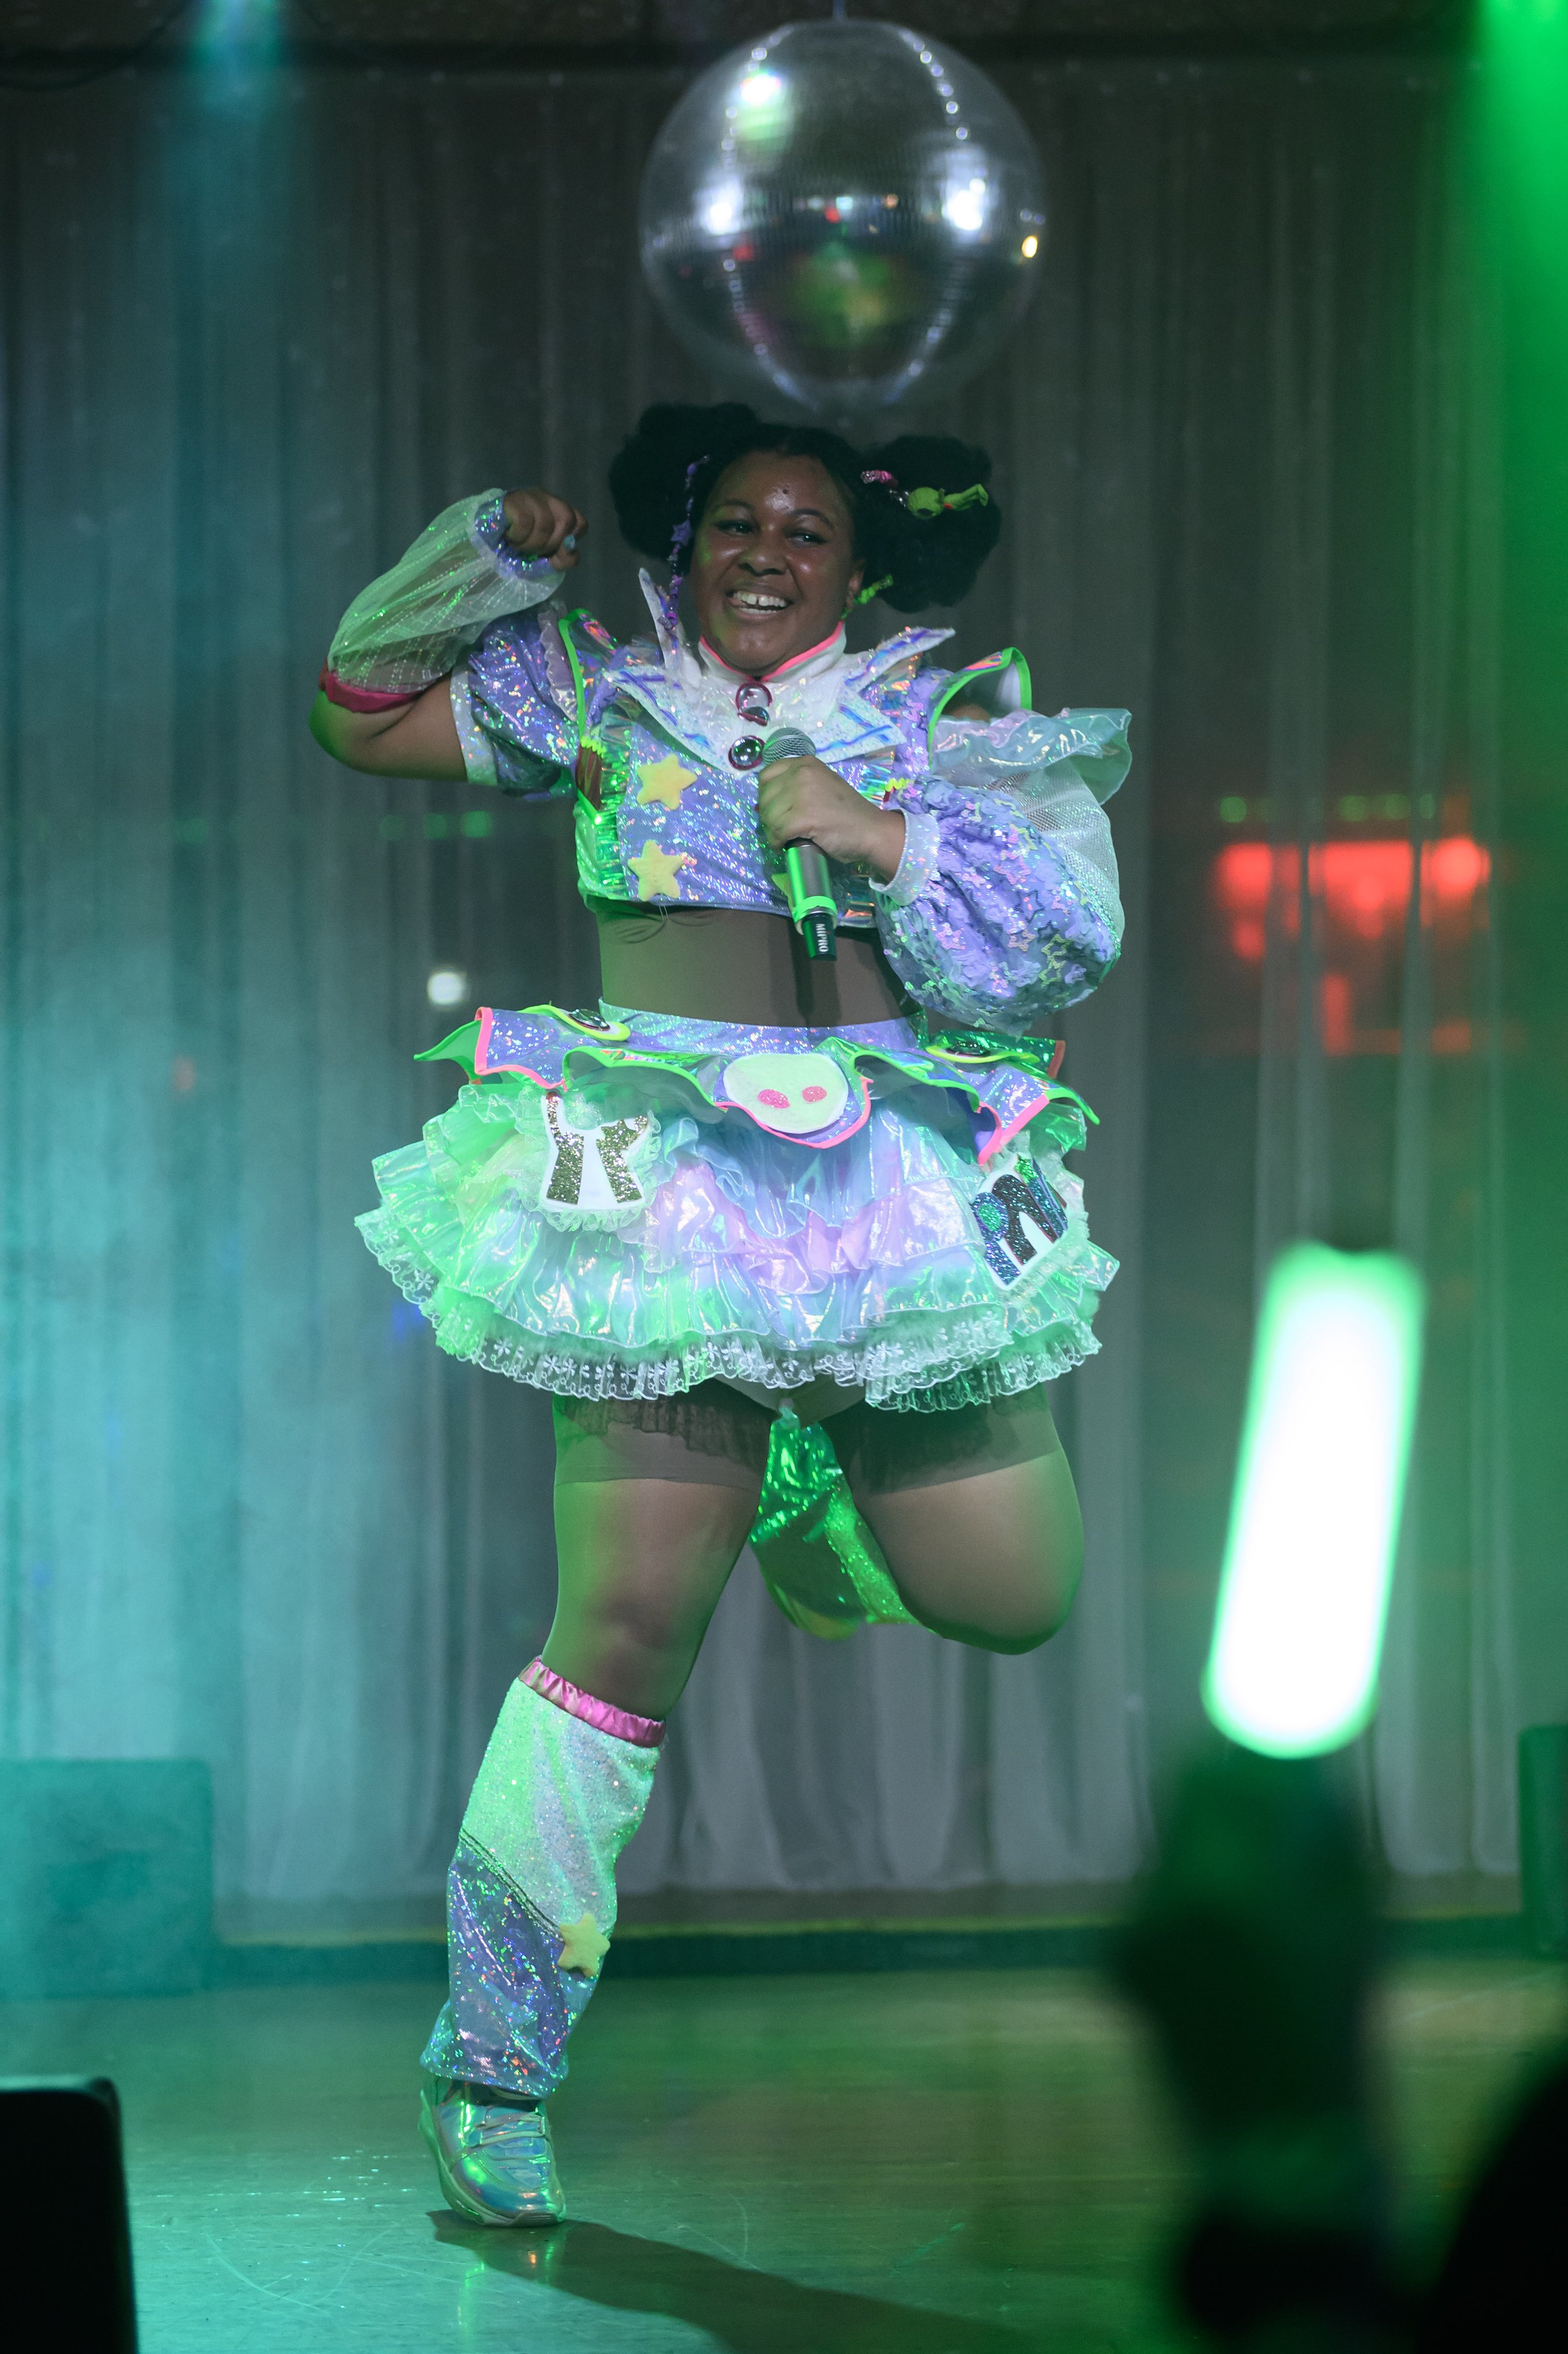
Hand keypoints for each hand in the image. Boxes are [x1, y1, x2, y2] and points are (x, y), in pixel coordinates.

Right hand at [501, 486, 587, 569]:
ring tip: (517, 546)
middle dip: (550, 544)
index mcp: (559, 512)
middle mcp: (548, 499)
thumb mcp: (544, 562)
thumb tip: (572, 547)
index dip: (569, 541)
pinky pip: (524, 521)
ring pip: (545, 522)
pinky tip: (509, 537)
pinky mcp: (512, 499)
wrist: (484, 548)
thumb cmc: (516, 554)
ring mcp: (530, 496)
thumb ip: (563, 558)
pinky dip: (518, 537)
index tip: (551, 551)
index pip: (580, 523)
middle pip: (567, 519)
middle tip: (532, 550)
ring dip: (531, 544)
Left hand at [756, 755, 905, 882]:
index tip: (775, 810)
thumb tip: (771, 801)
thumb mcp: (822, 785)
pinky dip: (777, 843)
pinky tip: (785, 846)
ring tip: (783, 839)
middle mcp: (802, 773)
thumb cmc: (848, 813)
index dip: (766, 797)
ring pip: (769, 816)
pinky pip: (777, 832)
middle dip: (768, 817)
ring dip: (772, 832)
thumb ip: (799, 785)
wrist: (871, 831)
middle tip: (780, 830)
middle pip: (765, 797)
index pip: (766, 776)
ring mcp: (802, 794)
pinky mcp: (804, 817)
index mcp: (805, 764)